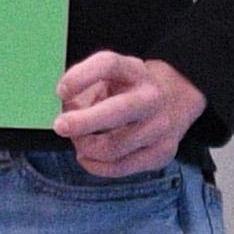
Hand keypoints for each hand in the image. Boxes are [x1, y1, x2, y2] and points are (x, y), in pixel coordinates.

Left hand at [53, 53, 203, 178]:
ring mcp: (160, 127)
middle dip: (84, 122)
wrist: (173, 102)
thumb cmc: (126, 90)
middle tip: (60, 126)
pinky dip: (95, 165)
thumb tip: (65, 110)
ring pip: (114, 147)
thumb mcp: (108, 77)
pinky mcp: (162, 154)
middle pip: (118, 110)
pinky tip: (86, 155)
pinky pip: (120, 168)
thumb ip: (83, 88)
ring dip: (86, 146)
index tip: (60, 91)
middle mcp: (151, 97)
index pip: (108, 65)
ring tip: (77, 141)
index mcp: (134, 71)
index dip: (82, 77)